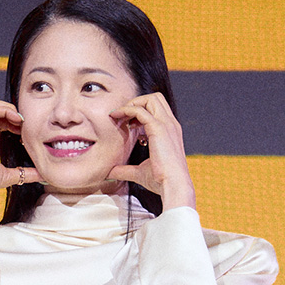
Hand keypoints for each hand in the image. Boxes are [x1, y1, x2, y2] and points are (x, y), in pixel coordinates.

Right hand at [0, 98, 42, 204]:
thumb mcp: (8, 176)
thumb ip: (25, 174)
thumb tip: (43, 175)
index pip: (1, 120)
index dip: (15, 121)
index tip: (26, 132)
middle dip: (13, 111)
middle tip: (25, 124)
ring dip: (9, 107)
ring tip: (21, 119)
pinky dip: (5, 110)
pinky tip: (16, 120)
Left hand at [107, 93, 195, 210]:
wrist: (173, 186)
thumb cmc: (161, 181)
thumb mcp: (140, 172)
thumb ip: (125, 170)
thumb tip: (110, 173)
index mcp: (170, 131)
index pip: (156, 110)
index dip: (140, 112)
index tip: (126, 123)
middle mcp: (170, 124)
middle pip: (155, 98)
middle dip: (136, 102)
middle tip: (122, 116)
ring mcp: (166, 124)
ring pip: (150, 99)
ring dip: (132, 104)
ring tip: (118, 115)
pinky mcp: (158, 128)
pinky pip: (140, 110)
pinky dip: (127, 110)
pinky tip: (117, 117)